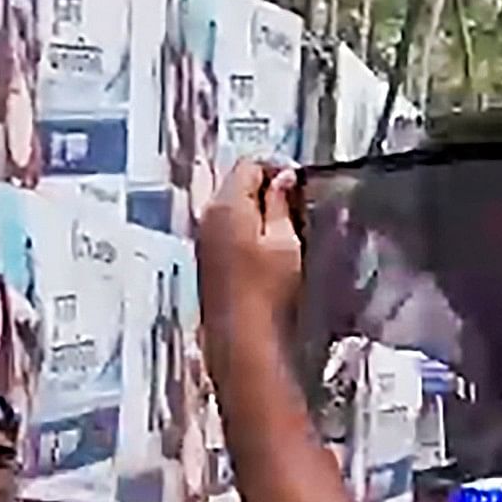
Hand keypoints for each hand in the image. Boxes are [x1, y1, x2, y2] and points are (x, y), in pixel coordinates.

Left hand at [194, 158, 305, 395]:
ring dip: (257, 208)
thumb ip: (281, 202)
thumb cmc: (265, 292)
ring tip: (285, 226)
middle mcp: (208, 217)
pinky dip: (246, 227)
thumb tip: (283, 179)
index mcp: (227, 205)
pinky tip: (267, 247)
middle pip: (236, 183)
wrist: (243, 337)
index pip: (249, 165)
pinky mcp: (208, 257)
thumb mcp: (285, 240)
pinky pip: (226, 227)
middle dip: (265, 186)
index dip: (276, 167)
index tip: (297, 181)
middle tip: (294, 202)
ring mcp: (204, 238)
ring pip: (231, 205)